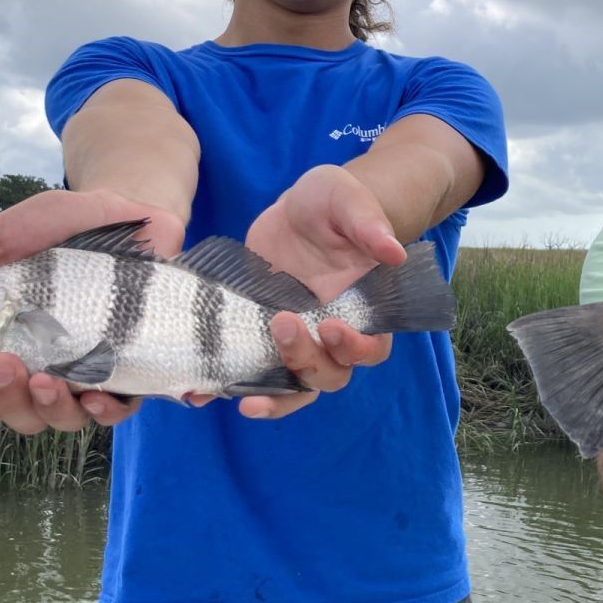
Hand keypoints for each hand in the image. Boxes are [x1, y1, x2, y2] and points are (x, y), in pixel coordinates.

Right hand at [0, 188, 181, 434]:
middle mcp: (47, 367)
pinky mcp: (133, 365)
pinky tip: (99, 398)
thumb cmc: (59, 226)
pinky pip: (121, 408)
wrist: (129, 208)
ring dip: (50, 408)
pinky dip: (108, 412)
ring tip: (45, 380)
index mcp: (9, 345)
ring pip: (65, 418)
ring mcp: (91, 370)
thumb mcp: (0, 239)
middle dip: (7, 399)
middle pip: (21, 414)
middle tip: (2, 364)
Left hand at [239, 165, 406, 418]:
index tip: (330, 325)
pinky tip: (208, 392)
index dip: (354, 347)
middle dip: (307, 361)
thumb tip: (394, 252)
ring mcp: (298, 341)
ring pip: (296, 387)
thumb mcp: (347, 201)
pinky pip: (256, 375)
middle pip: (330, 374)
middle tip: (281, 324)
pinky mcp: (262, 339)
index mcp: (364, 309)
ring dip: (276, 398)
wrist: (297, 213)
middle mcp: (333, 334)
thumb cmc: (333, 205)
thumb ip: (369, 224)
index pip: (371, 347)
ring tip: (248, 402)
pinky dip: (237, 388)